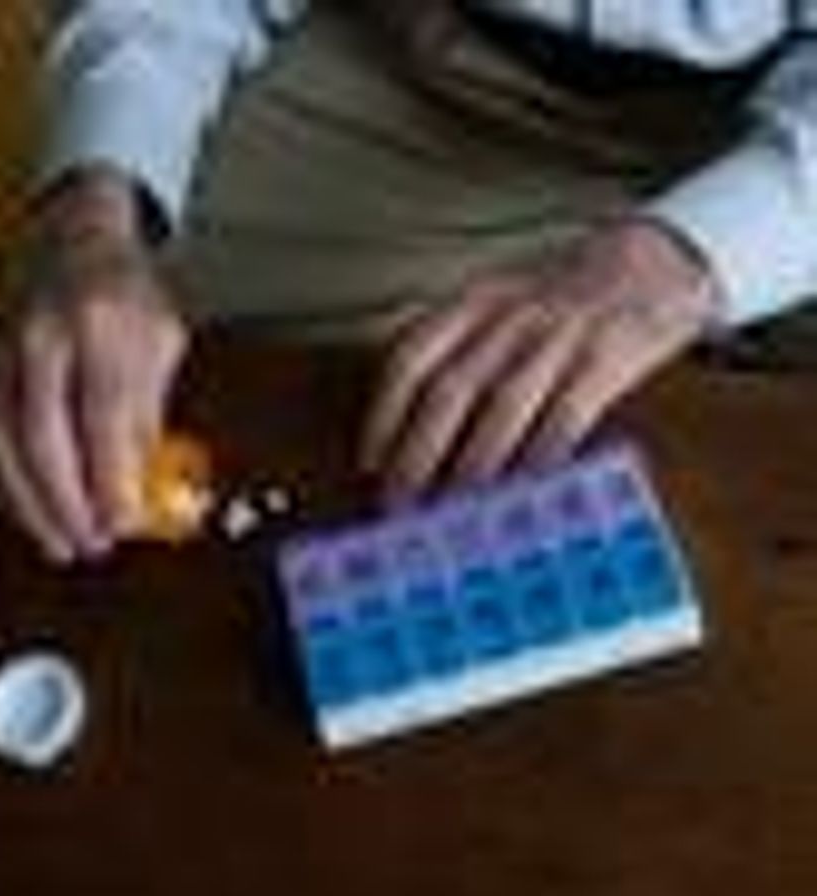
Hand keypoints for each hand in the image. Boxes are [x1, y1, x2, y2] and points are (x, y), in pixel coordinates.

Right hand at [0, 170, 187, 562]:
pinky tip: (26, 512)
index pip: (103, 413)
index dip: (110, 477)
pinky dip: (0, 482)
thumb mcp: (163, 344)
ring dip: (26, 503)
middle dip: (64, 502)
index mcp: (101, 322)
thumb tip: (141, 487)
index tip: (124, 525)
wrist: (76, 239)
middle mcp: (41, 333)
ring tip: (60, 543)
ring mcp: (1, 346)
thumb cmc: (130, 296)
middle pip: (39, 433)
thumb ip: (149, 413)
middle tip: (90, 545)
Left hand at [361, 220, 717, 499]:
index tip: (368, 464)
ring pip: (501, 405)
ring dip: (471, 464)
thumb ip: (455, 349)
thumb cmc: (561, 298)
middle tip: (399, 504)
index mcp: (471, 302)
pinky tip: (526, 492)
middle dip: (417, 454)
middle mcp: (507, 316)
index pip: (410, 357)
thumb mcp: (496, 303)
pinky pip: (568, 412)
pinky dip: (543, 455)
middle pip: (448, 389)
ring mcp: (557, 334)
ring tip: (452, 512)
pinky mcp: (607, 354)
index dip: (383, 415)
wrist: (652, 259)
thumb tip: (408, 428)